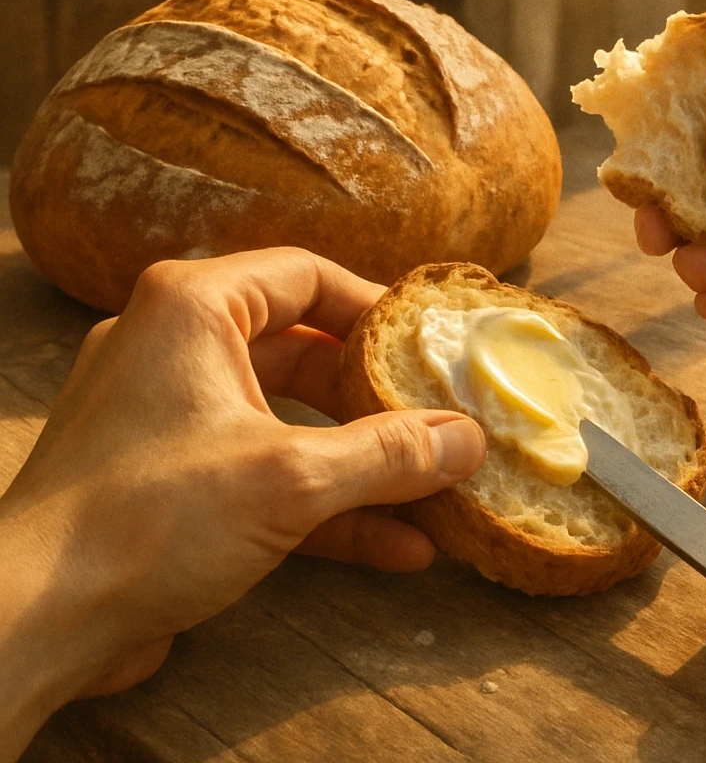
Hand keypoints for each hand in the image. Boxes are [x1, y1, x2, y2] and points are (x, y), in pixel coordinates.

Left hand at [0, 248, 484, 759]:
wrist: (29, 624)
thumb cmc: (143, 521)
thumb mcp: (289, 479)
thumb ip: (387, 454)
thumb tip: (467, 437)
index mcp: (193, 307)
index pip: (306, 275)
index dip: (376, 308)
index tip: (428, 345)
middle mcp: (176, 347)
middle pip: (304, 352)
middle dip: (376, 399)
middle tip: (438, 419)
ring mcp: (171, 417)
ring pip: (289, 421)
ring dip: (360, 461)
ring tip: (432, 490)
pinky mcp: (171, 479)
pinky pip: (264, 473)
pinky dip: (324, 503)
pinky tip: (394, 545)